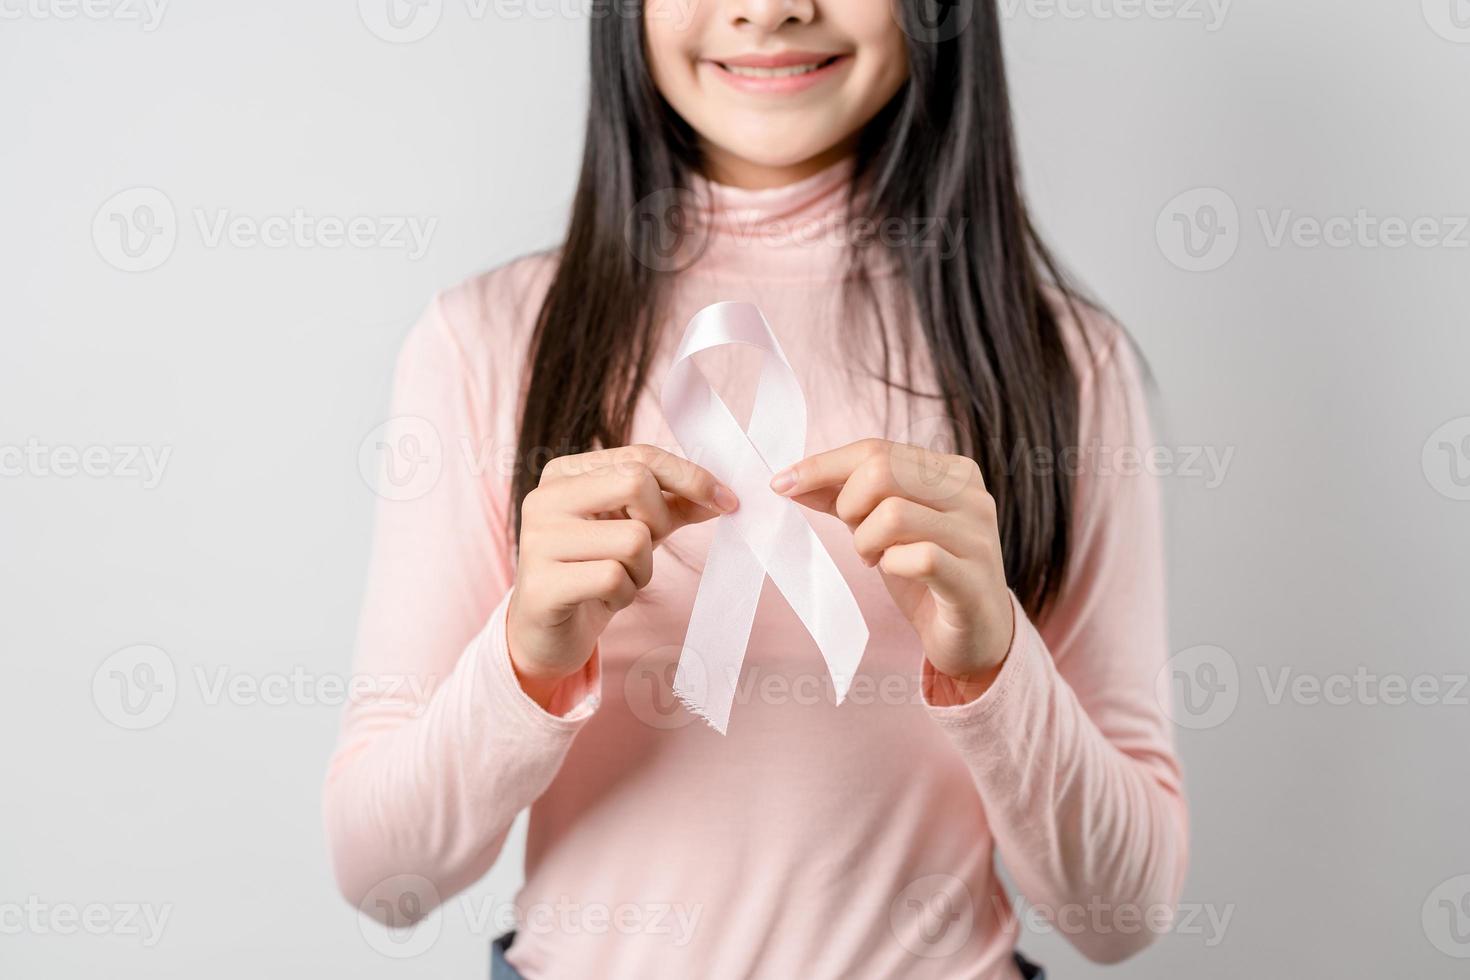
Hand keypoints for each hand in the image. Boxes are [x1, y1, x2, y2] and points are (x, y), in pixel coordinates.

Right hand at [508, 444, 737, 708]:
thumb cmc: (593, 570)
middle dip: (659, 523)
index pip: (639, 457)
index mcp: (563, 473)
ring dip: (641, 569)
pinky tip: (601, 599)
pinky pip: (613, 578)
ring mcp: (537, 541)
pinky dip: (623, 595)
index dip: (690, 477)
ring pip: (632, 538)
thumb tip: (723, 496)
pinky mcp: (540, 585)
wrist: (547, 632)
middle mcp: (544, 498)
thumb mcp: (635, 528)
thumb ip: (674, 505)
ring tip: (616, 579)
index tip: (727, 500)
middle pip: (636, 484)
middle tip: (643, 551)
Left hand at [771, 439, 1014, 703]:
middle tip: (855, 535)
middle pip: (881, 471)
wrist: (976, 635)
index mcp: (951, 471)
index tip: (782, 484)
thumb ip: (844, 497)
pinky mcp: (972, 579)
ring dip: (866, 541)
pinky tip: (895, 572)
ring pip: (893, 514)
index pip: (876, 449)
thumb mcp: (883, 527)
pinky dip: (891, 565)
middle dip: (848, 505)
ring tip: (875, 558)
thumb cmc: (928, 574)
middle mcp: (971, 495)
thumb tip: (789, 480)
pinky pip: (918, 557)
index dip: (823, 465)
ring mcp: (976, 536)